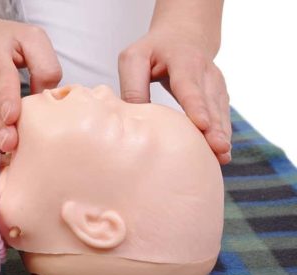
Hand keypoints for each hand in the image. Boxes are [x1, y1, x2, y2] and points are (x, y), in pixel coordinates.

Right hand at [0, 16, 61, 151]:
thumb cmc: (3, 42)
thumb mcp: (31, 39)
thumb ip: (45, 66)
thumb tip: (46, 99)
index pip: (0, 79)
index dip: (6, 99)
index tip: (11, 116)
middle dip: (0, 127)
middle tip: (12, 144)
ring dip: (0, 136)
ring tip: (16, 146)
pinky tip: (8, 138)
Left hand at [118, 28, 231, 163]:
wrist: (184, 35)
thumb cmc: (153, 50)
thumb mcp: (134, 58)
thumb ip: (133, 85)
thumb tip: (133, 117)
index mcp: (183, 61)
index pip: (190, 86)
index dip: (196, 105)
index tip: (202, 124)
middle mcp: (205, 73)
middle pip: (210, 103)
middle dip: (214, 127)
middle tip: (217, 148)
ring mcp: (216, 85)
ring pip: (220, 112)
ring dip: (222, 134)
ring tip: (222, 156)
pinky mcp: (219, 96)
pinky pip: (222, 117)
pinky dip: (222, 134)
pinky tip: (221, 154)